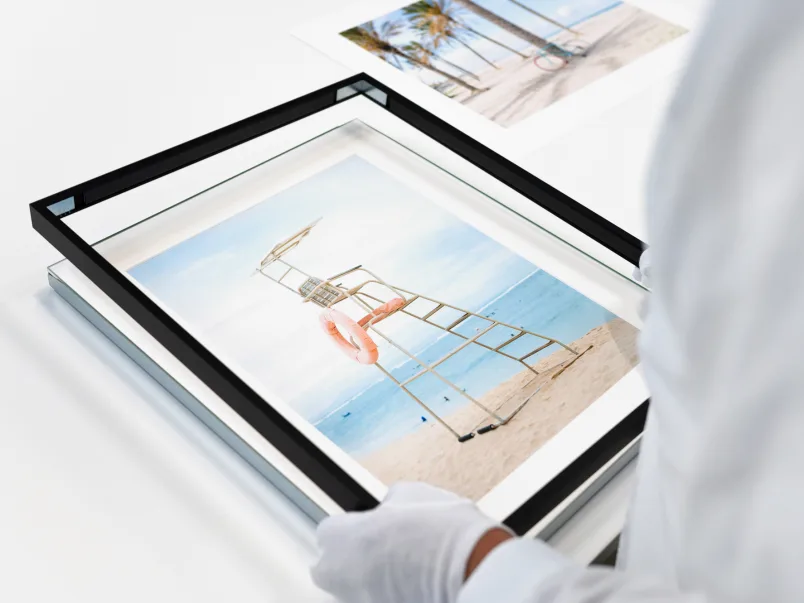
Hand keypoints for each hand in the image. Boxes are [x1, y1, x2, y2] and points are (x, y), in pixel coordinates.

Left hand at [311, 482, 512, 602]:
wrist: (472, 568)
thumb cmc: (440, 531)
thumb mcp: (412, 494)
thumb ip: (390, 501)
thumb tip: (391, 502)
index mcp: (342, 538)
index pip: (328, 531)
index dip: (349, 527)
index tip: (366, 524)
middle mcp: (342, 576)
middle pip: (332, 568)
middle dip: (351, 560)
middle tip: (382, 549)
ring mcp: (361, 602)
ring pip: (356, 591)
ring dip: (372, 581)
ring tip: (405, 568)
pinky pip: (378, 601)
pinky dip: (392, 595)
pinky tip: (415, 586)